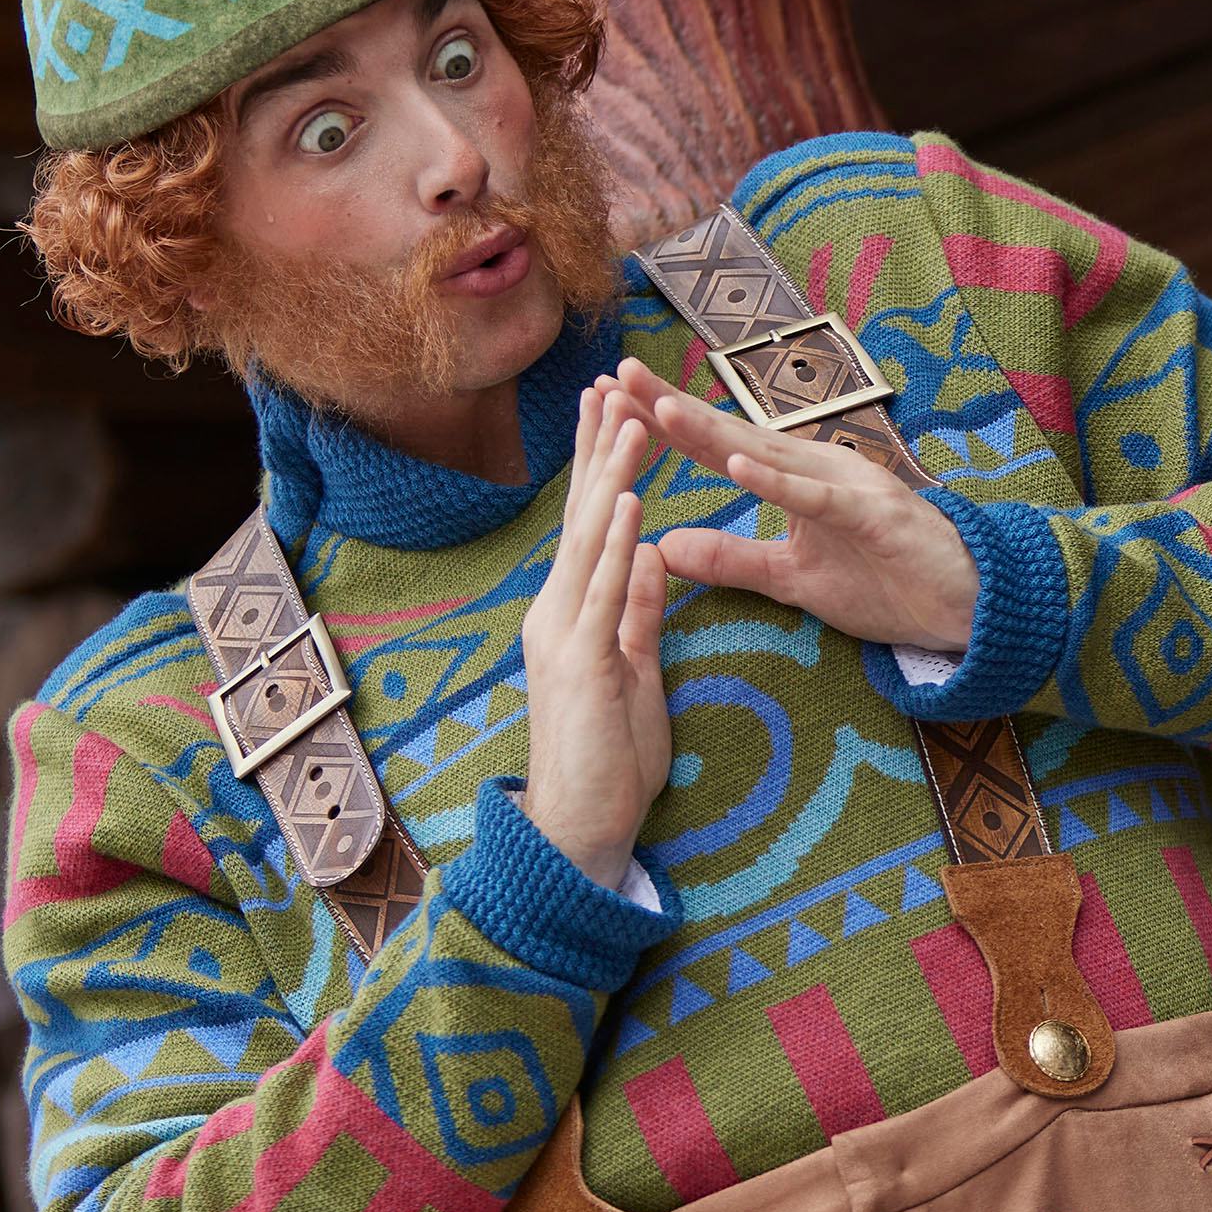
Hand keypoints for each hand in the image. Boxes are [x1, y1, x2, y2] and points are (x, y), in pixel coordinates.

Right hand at [520, 382, 672, 890]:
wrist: (578, 829)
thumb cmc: (607, 759)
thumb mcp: (634, 671)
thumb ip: (641, 614)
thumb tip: (655, 558)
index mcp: (571, 614)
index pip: (591, 525)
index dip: (603, 466)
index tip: (616, 410)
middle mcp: (556, 613)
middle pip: (582, 516)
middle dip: (599, 449)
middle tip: (613, 382)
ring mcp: (563, 635)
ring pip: (590, 541)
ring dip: (612, 476)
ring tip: (631, 420)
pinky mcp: (581, 664)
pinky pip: (603, 593)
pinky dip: (618, 544)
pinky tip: (632, 502)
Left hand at [611, 357, 980, 653]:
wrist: (965, 605)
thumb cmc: (886, 582)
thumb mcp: (792, 579)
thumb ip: (731, 559)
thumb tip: (665, 545)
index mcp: (793, 479)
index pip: (716, 447)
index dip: (663, 424)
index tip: (609, 403)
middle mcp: (816, 468)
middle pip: (732, 434)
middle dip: (672, 407)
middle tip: (616, 375)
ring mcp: (847, 486)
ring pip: (769, 455)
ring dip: (714, 432)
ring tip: (661, 409)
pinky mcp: (873, 514)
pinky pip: (819, 497)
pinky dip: (779, 482)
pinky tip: (738, 465)